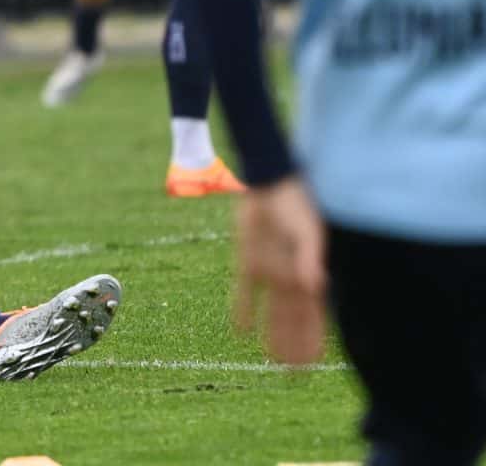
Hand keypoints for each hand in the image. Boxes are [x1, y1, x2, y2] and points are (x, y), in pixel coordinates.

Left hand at [233, 177, 327, 364]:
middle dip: (295, 347)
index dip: (314, 342)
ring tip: (272, 360)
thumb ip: (311, 258)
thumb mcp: (307, 231)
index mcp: (308, 274)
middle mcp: (290, 278)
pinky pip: (245, 290)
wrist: (270, 181)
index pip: (313, 318)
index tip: (313, 366)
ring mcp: (270, 270)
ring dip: (273, 335)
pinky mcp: (249, 260)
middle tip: (292, 375)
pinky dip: (244, 309)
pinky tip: (241, 331)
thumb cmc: (298, 204)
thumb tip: (316, 286)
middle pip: (293, 321)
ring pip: (272, 312)